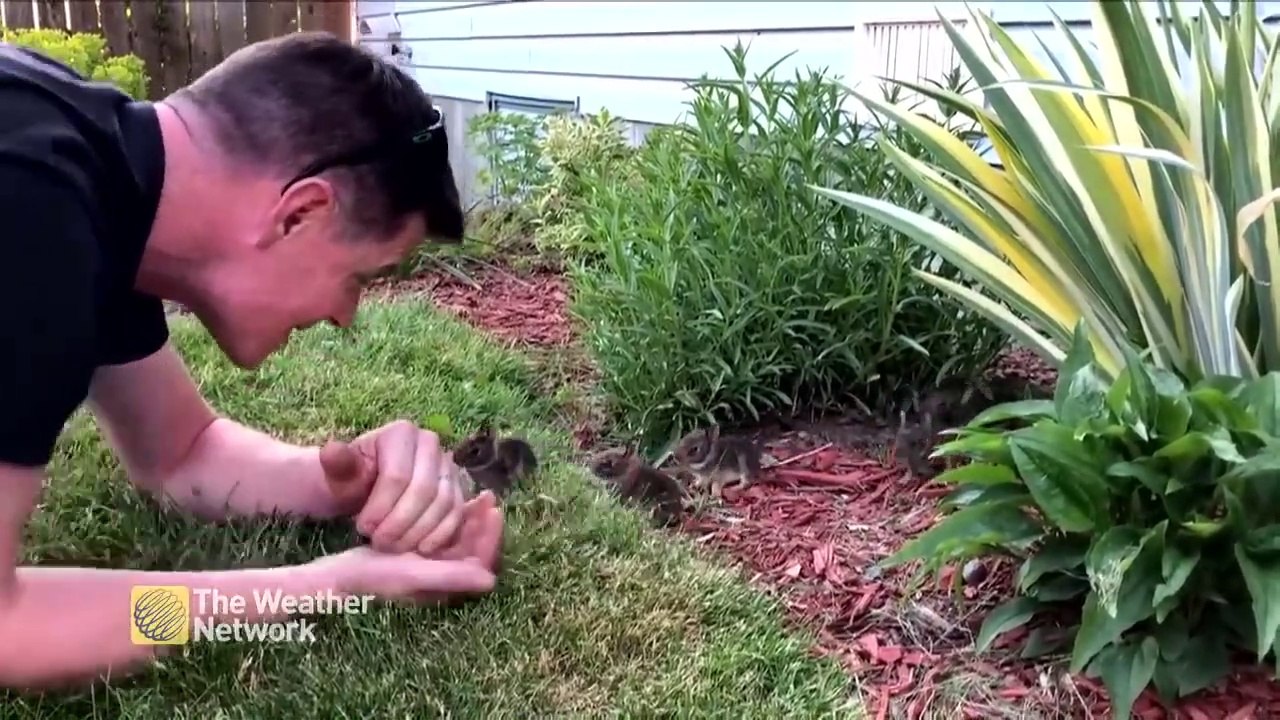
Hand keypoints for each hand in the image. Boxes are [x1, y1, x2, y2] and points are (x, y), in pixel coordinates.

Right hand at [310, 490, 504, 604]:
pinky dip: (448, 519)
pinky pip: (441, 535)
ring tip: (473, 496)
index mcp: (444, 588)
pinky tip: (446, 501)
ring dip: (467, 519)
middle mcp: (440, 579)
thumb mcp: (411, 574)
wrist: (334, 578)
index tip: (493, 509)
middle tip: (487, 496)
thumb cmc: (372, 579)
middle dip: (482, 523)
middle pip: (473, 549)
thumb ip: (450, 576)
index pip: (481, 562)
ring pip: (459, 540)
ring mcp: (428, 567)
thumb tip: (490, 580)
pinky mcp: (414, 556)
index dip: (490, 536)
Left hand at [318, 420, 465, 555]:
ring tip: (395, 548)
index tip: (363, 529)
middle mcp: (431, 443)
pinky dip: (441, 535)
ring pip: (443, 503)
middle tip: (380, 544)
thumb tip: (332, 452)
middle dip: (400, 523)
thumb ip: (336, 464)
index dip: (381, 508)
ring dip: (419, 532)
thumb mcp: (339, 472)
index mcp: (401, 432)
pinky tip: (420, 549)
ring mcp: (448, 465)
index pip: (397, 476)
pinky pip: (457, 513)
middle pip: (424, 490)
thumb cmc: (353, 479)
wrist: (368, 487)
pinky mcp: (458, 488)